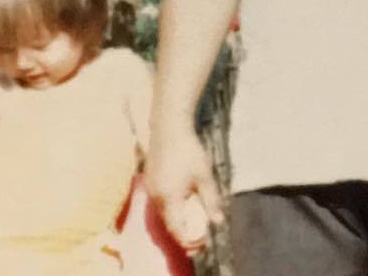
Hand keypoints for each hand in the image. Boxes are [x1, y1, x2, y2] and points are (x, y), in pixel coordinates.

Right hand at [145, 130, 222, 252]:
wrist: (169, 128)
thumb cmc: (189, 150)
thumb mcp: (204, 176)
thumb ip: (211, 200)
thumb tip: (218, 221)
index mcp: (168, 199)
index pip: (176, 230)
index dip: (189, 239)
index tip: (203, 241)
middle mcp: (155, 197)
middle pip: (168, 223)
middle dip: (183, 231)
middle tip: (200, 232)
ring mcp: (150, 189)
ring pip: (162, 212)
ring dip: (176, 218)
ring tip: (192, 217)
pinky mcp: (148, 180)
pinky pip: (158, 202)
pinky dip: (170, 207)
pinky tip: (181, 200)